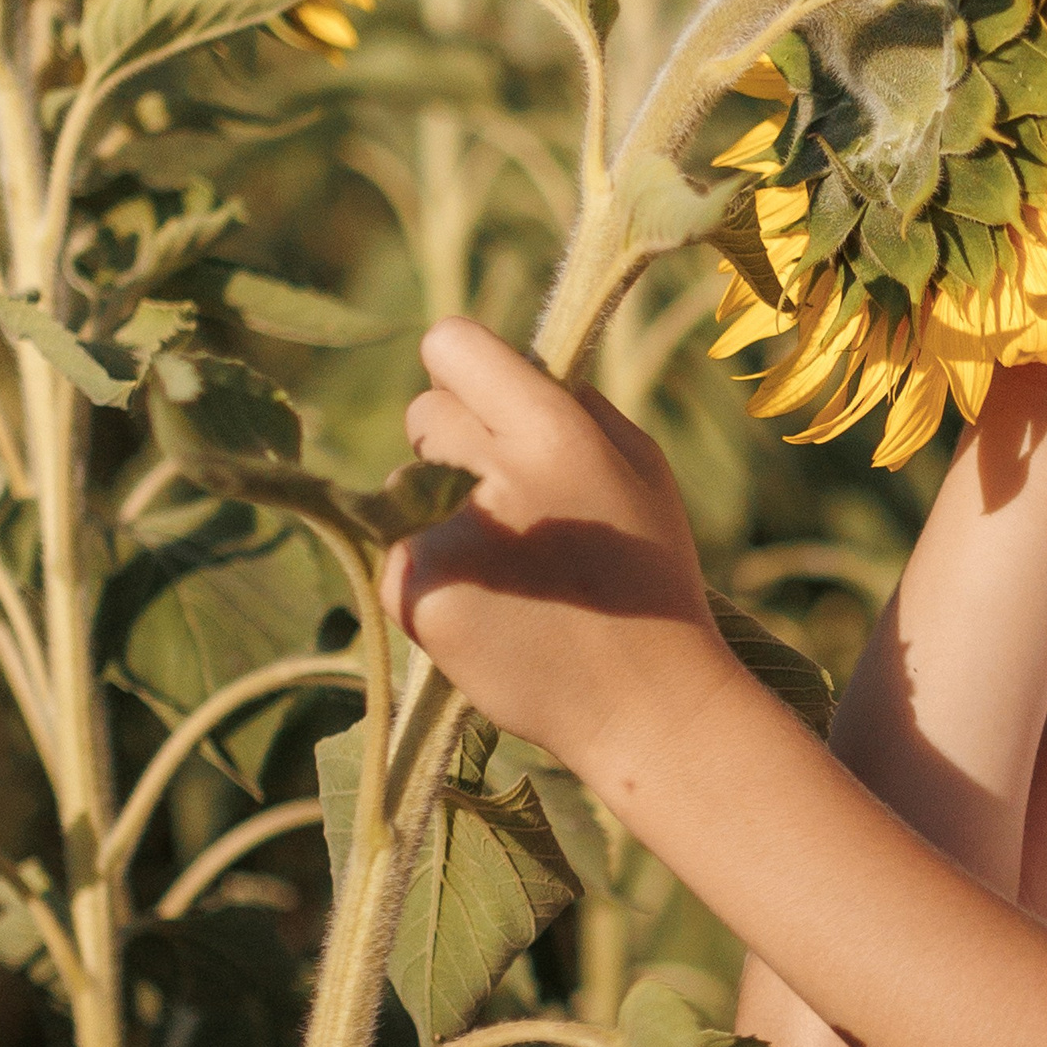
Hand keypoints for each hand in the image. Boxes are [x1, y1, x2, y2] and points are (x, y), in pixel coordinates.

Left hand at [386, 317, 727, 770]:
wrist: (643, 700)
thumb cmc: (648, 570)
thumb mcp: (641, 465)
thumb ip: (574, 402)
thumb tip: (507, 362)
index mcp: (556, 431)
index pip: (452, 346)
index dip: (467, 369)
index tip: (485, 399)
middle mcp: (493, 475)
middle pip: (423, 413)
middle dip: (457, 442)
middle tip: (515, 498)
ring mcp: (446, 538)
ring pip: (403, 484)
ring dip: (440, 509)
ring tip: (513, 560)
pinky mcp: (417, 593)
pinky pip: (399, 551)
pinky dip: (434, 570)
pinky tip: (491, 601)